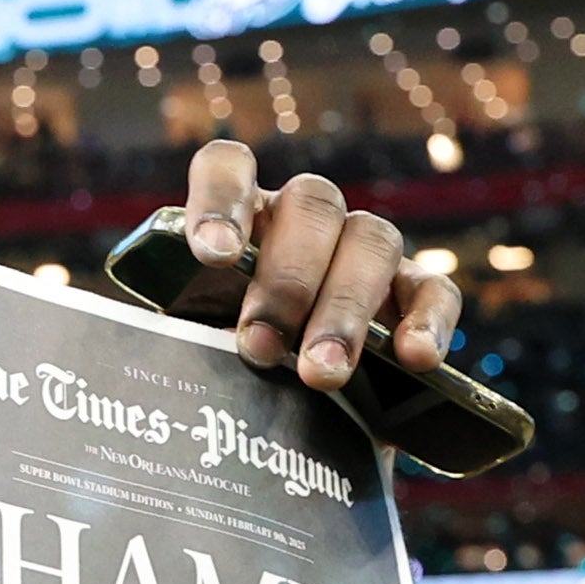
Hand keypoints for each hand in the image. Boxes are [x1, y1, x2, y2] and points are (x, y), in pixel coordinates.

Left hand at [156, 141, 465, 405]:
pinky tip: (414, 358)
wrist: (281, 416)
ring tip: (320, 373)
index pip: (228, 167)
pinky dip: (428, 321)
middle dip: (285, 281)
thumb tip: (149, 364)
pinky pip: (435, 290)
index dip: (220, 200)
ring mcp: (365, 251)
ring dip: (345, 307)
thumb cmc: (227, 371)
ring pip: (372, 241)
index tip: (212, 255)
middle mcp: (305, 220)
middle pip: (311, 207)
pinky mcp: (415, 294)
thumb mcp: (193, 351)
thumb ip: (182, 340)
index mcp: (240, 216)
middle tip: (259, 347)